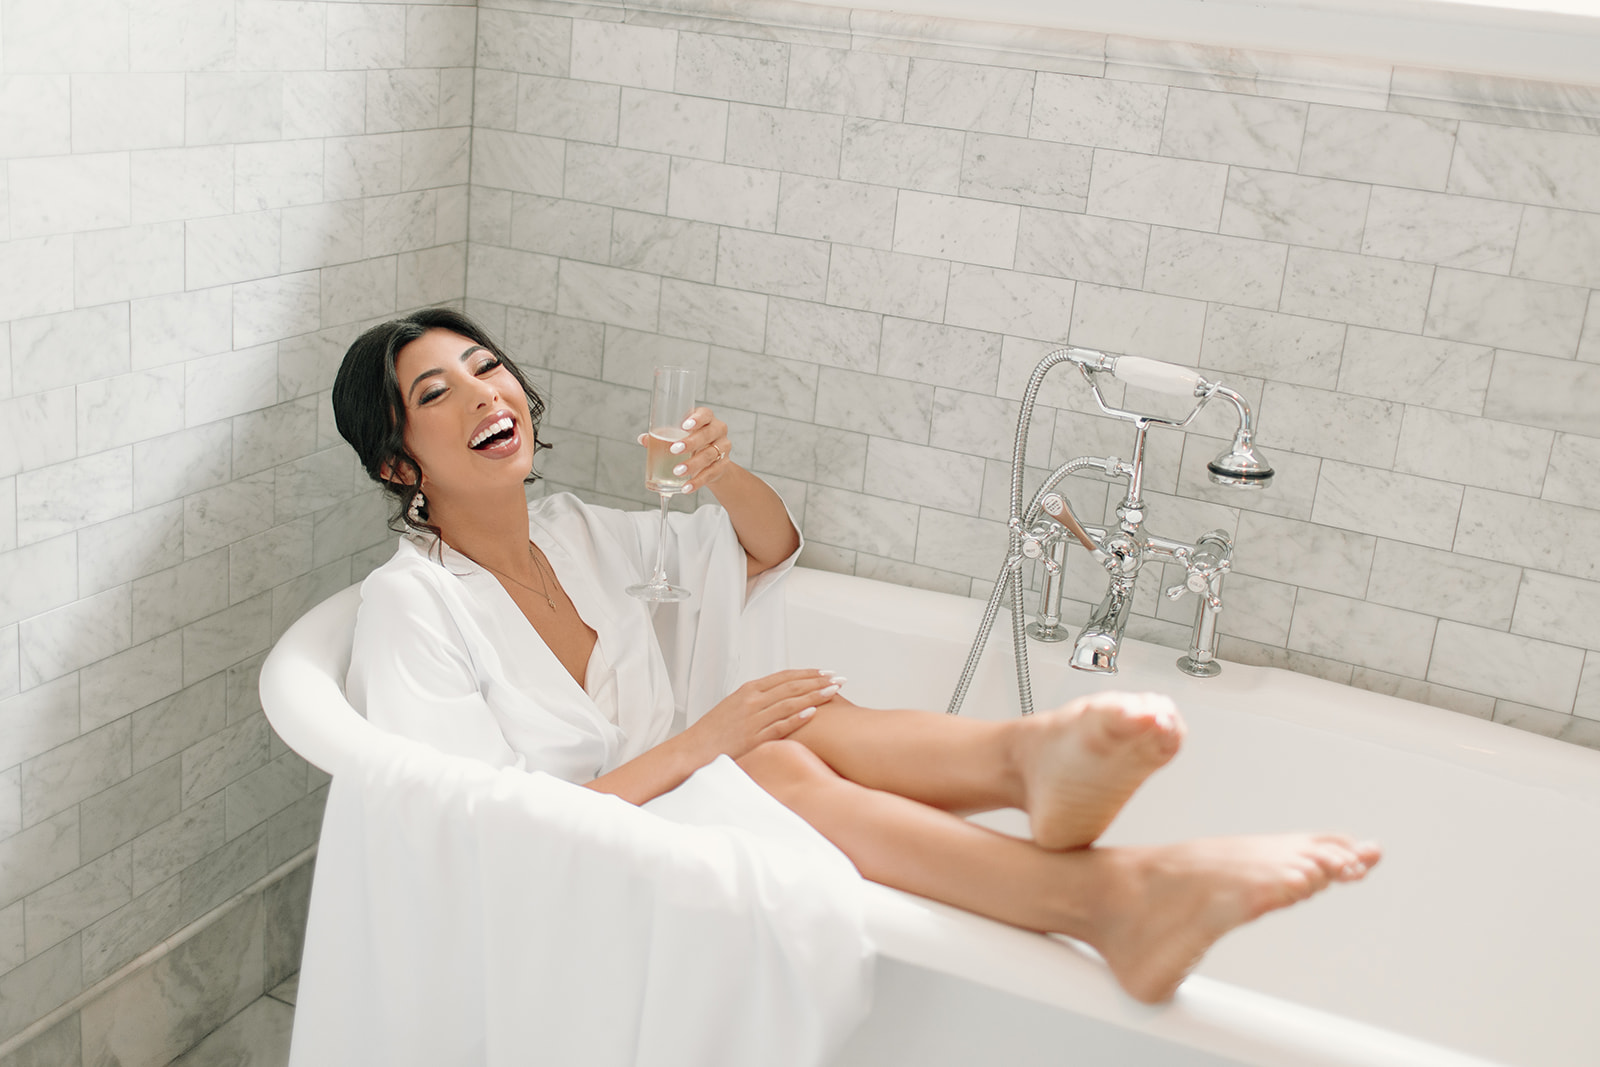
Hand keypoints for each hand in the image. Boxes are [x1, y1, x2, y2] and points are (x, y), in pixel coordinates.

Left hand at [637, 406, 732, 493]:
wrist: (714, 461)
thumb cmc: (694, 442)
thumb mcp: (680, 436)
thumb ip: (663, 436)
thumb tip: (643, 438)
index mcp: (707, 419)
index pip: (705, 414)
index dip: (696, 419)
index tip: (684, 426)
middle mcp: (718, 431)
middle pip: (707, 434)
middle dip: (691, 443)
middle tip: (673, 450)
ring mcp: (723, 448)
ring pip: (709, 455)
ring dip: (692, 464)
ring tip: (676, 471)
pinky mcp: (723, 465)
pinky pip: (711, 473)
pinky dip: (697, 482)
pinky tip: (686, 487)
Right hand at [685, 669, 840, 761]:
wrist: (693, 750)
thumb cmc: (713, 732)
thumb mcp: (734, 707)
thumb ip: (757, 700)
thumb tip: (780, 697)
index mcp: (748, 690)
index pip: (784, 677)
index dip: (807, 673)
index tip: (825, 672)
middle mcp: (751, 701)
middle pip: (791, 686)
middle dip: (818, 681)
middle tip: (838, 678)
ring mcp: (752, 719)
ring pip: (789, 703)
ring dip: (814, 695)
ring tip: (833, 691)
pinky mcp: (752, 738)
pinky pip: (779, 725)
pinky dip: (797, 718)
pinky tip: (813, 713)